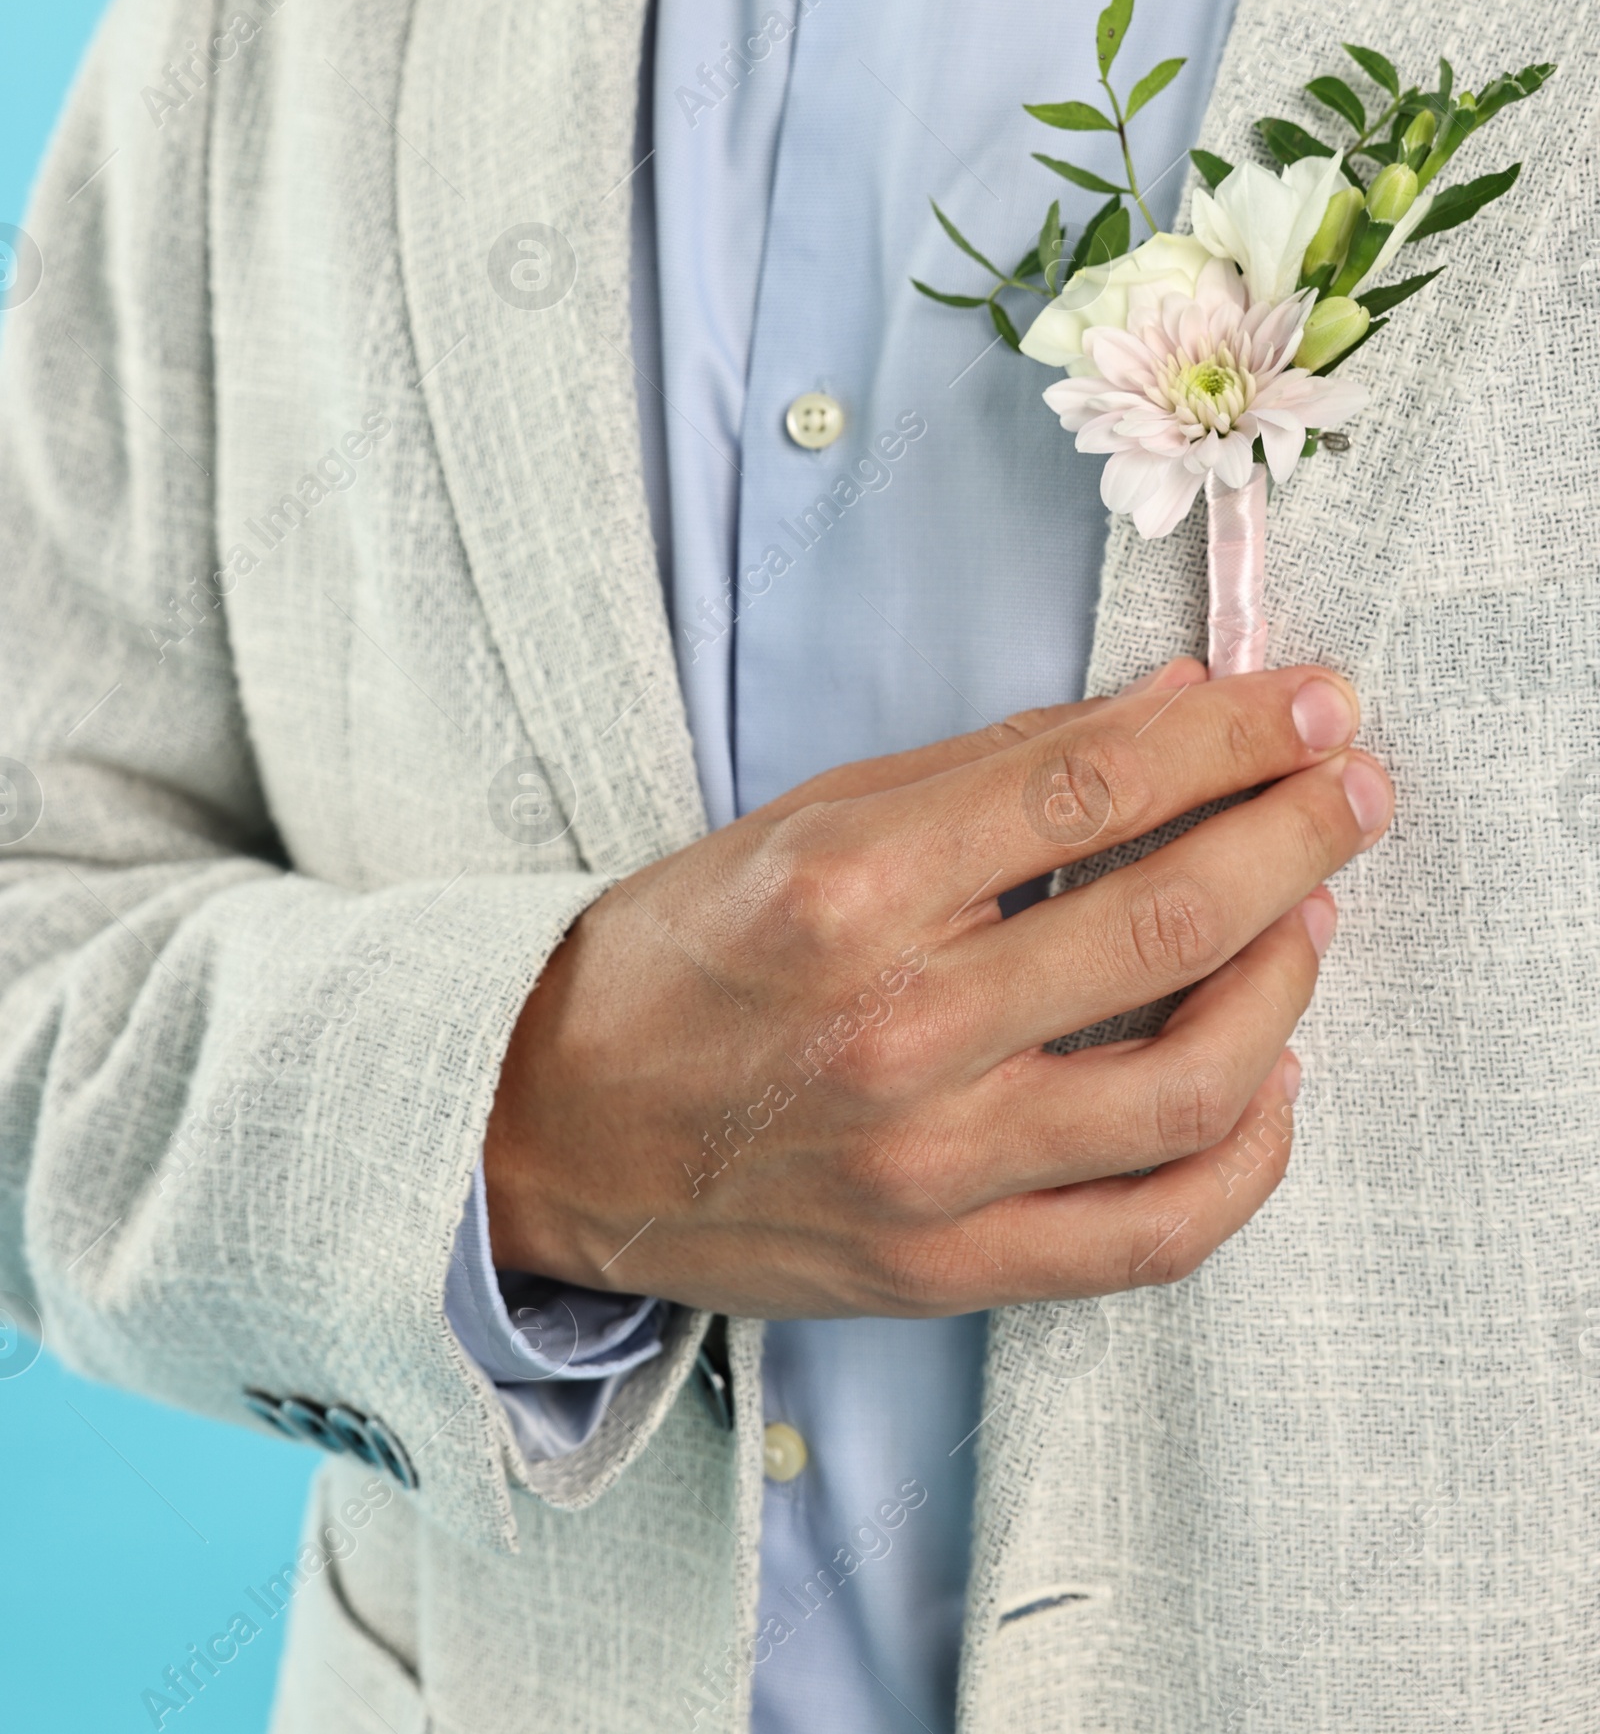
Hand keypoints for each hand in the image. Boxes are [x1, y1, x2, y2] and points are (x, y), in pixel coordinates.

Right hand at [484, 661, 1390, 1317]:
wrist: (551, 1131)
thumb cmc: (681, 956)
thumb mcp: (808, 819)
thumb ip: (995, 767)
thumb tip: (1169, 706)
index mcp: (848, 888)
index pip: (1092, 787)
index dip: (1228, 734)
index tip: (1308, 697)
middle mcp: (897, 1028)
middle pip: (1164, 920)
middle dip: (1294, 834)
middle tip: (1353, 782)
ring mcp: (932, 1165)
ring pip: (1191, 1081)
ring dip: (1288, 979)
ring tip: (1310, 913)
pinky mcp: (951, 1266)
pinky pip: (1156, 1232)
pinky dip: (1247, 1154)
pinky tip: (1269, 1076)